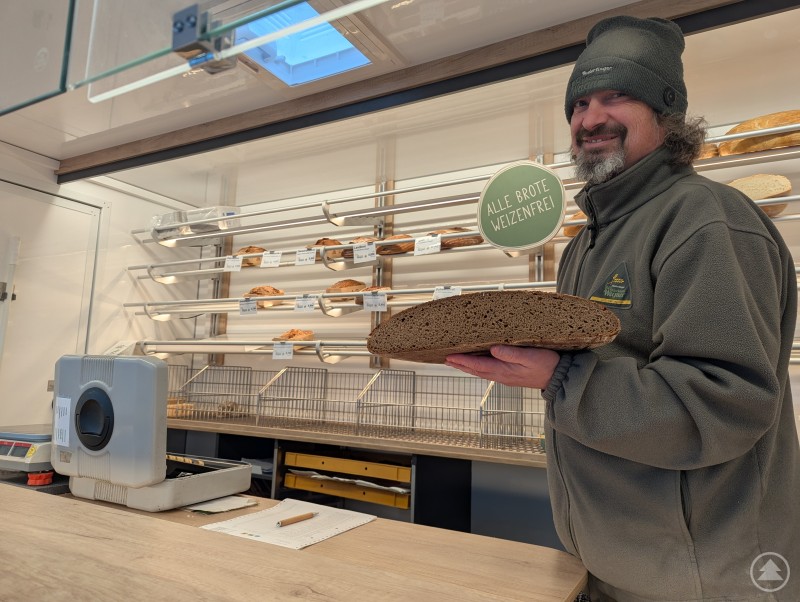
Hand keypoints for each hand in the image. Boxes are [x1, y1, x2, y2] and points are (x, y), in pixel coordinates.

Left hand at [445, 345, 560, 389]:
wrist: (559, 378)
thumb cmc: (547, 365)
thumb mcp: (531, 356)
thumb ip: (512, 353)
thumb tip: (493, 349)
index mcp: (504, 371)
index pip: (478, 365)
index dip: (462, 361)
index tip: (449, 356)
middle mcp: (502, 375)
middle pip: (476, 370)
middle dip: (460, 364)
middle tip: (446, 359)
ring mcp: (505, 376)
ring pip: (481, 371)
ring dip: (467, 366)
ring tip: (456, 361)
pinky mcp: (510, 374)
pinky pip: (489, 370)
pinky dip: (478, 366)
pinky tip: (476, 362)